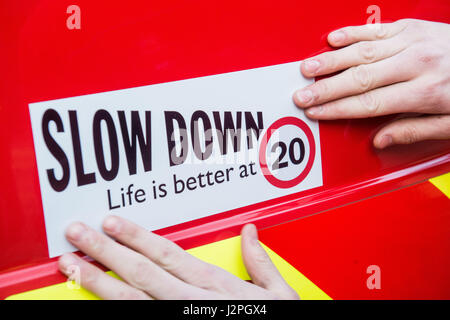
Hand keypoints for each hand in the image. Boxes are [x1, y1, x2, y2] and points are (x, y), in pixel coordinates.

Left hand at [58, 216, 298, 299]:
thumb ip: (260, 262)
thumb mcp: (278, 295)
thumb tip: (250, 232)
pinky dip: (112, 311)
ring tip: (71, 264)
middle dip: (106, 251)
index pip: (167, 255)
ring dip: (97, 281)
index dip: (136, 237)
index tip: (112, 223)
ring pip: (130, 300)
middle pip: (141, 272)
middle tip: (78, 233)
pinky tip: (92, 301)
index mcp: (214, 287)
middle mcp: (191, 303)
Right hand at [293, 19, 449, 147]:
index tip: (316, 113)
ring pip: (362, 52)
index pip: (368, 103)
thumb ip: (413, 131)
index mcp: (424, 92)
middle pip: (359, 78)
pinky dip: (352, 33)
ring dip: (330, 61)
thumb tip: (379, 140)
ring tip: (307, 68)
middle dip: (325, 88)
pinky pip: (376, 29)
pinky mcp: (412, 26)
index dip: (337, 109)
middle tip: (301, 95)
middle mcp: (416, 63)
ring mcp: (413, 40)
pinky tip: (333, 39)